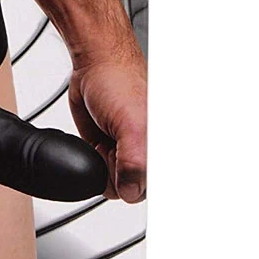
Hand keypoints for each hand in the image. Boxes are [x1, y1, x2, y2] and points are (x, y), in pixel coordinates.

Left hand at [68, 52, 146, 202]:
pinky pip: (100, 173)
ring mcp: (130, 154)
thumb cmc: (120, 83)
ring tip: (110, 139)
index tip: (131, 155)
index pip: (152, 188)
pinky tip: (100, 141)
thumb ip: (135, 164)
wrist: (94, 68)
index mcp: (164, 150)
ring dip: (105, 166)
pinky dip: (94, 161)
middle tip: (119, 142)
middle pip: (133, 190)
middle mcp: (151, 154)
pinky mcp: (110, 153)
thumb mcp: (133, 127)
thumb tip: (131, 191)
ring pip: (115, 185)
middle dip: (119, 172)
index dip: (136, 179)